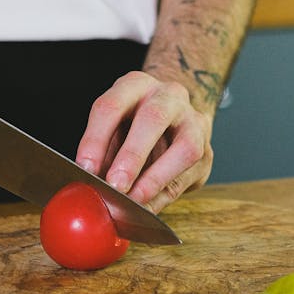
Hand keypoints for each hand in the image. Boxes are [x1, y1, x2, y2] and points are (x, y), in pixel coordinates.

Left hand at [75, 71, 213, 212]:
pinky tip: (147, 208)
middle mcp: (169, 96)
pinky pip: (189, 176)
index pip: (112, 106)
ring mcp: (194, 122)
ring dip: (157, 178)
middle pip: (154, 118)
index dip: (96, 139)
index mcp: (136, 85)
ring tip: (135, 200)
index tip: (85, 168)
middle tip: (115, 184)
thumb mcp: (112, 127)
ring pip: (185, 148)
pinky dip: (164, 195)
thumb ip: (102, 151)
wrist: (174, 117)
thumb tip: (89, 182)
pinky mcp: (207, 151)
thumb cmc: (133, 125)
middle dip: (133, 155)